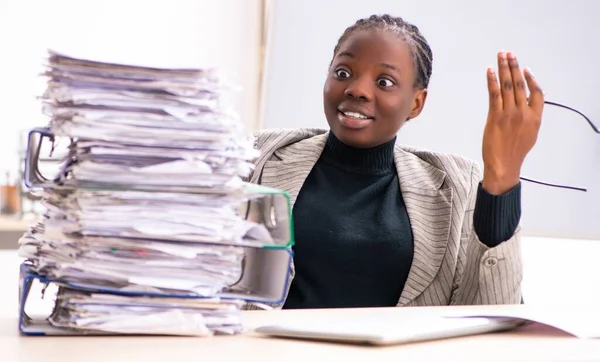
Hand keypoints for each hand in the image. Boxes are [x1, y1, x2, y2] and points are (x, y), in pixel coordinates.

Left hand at [482, 51, 544, 194]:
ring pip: (507, 86)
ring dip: (504, 68)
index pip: (537, 93)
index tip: (525, 69)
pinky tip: (490, 71)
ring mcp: (509, 114)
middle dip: (514, 66)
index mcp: (535, 118)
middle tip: (509, 53)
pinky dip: (492, 81)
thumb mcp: (530, 134)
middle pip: (520, 84)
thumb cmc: (514, 152)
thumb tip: (527, 104)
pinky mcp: (495, 117)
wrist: (503, 165)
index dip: (531, 79)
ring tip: (501, 56)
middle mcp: (523, 113)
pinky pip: (494, 95)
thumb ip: (530, 117)